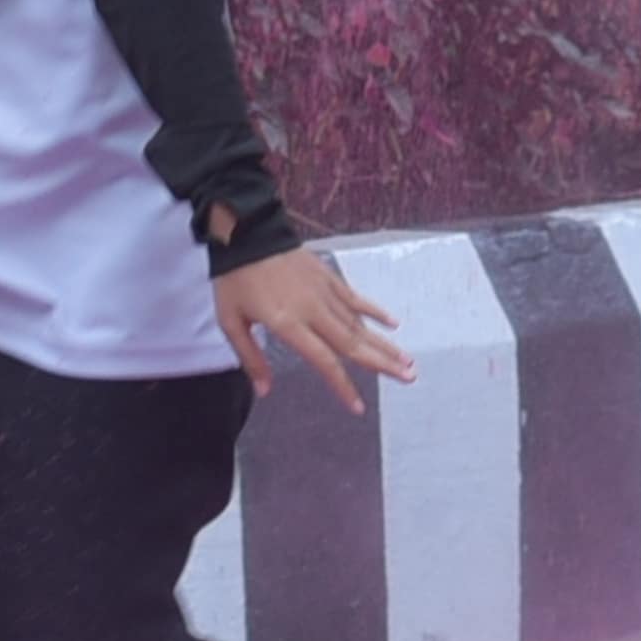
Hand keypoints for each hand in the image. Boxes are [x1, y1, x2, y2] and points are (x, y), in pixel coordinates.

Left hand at [212, 243, 407, 399]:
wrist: (246, 233)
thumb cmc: (235, 280)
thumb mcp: (231, 322)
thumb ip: (251, 357)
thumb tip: (264, 390)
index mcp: (289, 323)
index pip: (324, 360)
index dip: (343, 386)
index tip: (359, 407)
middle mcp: (313, 310)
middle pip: (354, 343)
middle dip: (383, 363)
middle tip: (409, 378)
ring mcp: (324, 292)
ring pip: (359, 324)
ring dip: (385, 343)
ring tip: (408, 360)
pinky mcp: (328, 277)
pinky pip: (356, 299)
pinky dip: (375, 311)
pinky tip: (393, 323)